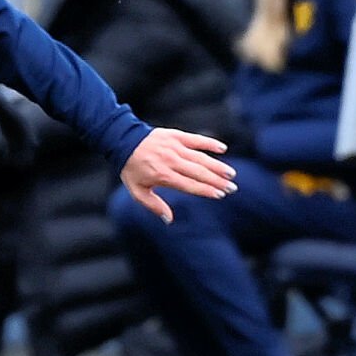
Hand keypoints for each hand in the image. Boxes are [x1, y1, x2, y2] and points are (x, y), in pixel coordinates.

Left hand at [120, 129, 234, 224]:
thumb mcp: (137, 191)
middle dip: (217, 181)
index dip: (205, 190)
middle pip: (199, 173)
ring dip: (217, 166)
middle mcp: (171, 161)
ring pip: (201, 158)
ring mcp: (175, 147)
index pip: (189, 185)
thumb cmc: (131, 169)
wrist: (123, 141)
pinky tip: (223, 149)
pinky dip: (210, 143)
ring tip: (231, 174)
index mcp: (163, 176)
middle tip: (232, 188)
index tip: (219, 195)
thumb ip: (154, 206)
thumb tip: (169, 220)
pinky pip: (196, 139)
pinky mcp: (176, 135)